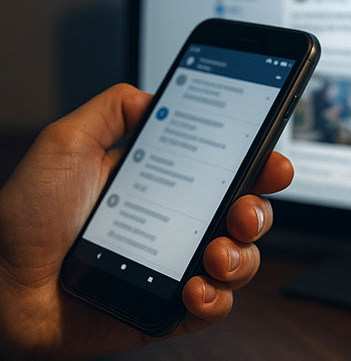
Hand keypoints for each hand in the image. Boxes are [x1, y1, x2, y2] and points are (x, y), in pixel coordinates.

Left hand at [0, 84, 292, 358]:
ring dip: (241, 257)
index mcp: (163, 185)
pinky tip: (194, 289)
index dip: (259, 165)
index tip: (272, 162)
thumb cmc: (24, 219)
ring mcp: (176, 267)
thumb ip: (112, 110)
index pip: (226, 171)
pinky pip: (215, 306)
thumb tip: (156, 94)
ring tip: (213, 255)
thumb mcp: (65, 144)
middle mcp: (177, 225)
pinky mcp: (169, 309)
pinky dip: (216, 299)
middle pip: (246, 215)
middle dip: (259, 211)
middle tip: (243, 211)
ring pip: (240, 261)